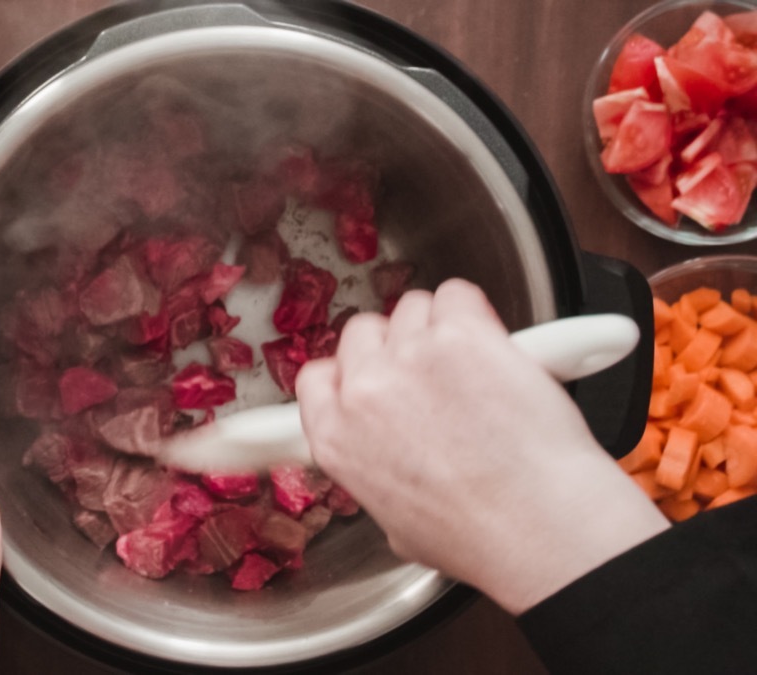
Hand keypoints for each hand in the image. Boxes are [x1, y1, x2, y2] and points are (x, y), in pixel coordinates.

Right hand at [296, 279, 668, 614]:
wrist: (538, 525)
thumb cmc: (477, 536)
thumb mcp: (393, 519)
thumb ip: (374, 467)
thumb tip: (392, 453)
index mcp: (336, 438)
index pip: (316, 376)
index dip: (349, 374)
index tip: (372, 379)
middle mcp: (363, 391)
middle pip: (361, 334)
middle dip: (394, 348)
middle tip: (434, 376)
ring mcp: (410, 356)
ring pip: (411, 308)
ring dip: (438, 327)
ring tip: (471, 365)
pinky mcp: (461, 333)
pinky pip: (458, 294)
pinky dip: (475, 312)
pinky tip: (494, 343)